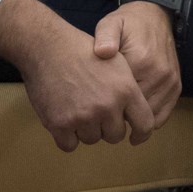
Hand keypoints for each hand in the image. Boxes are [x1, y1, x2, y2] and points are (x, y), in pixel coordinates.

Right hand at [0, 0, 154, 151]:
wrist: (47, 47)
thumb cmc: (82, 51)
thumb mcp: (117, 63)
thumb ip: (129, 91)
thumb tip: (134, 117)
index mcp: (126, 89)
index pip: (145, 125)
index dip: (141, 133)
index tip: (134, 136)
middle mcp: (107, 106)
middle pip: (115, 136)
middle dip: (107, 127)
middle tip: (94, 108)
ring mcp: (83, 117)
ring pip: (92, 140)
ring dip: (85, 129)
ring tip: (77, 105)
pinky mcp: (60, 124)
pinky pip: (69, 145)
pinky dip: (66, 136)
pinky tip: (63, 116)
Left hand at [95, 0, 182, 130]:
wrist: (155, 14)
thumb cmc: (129, 23)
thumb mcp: (111, 23)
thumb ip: (105, 37)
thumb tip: (103, 52)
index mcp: (141, 60)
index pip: (121, 98)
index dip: (106, 106)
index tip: (94, 105)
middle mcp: (160, 73)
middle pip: (135, 111)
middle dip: (118, 116)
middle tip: (102, 116)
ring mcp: (170, 81)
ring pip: (149, 117)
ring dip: (134, 121)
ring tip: (117, 118)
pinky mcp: (176, 86)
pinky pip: (163, 115)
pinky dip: (148, 120)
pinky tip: (134, 118)